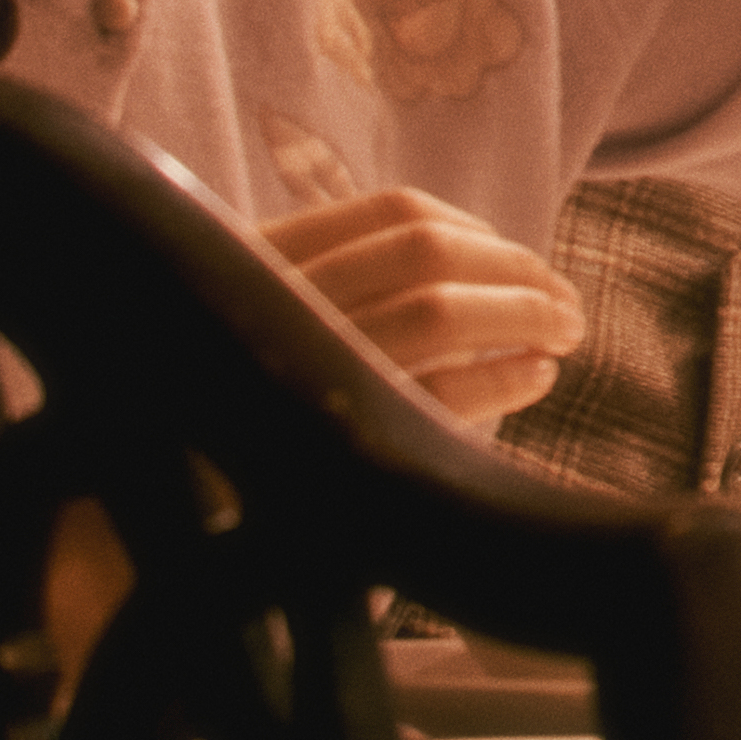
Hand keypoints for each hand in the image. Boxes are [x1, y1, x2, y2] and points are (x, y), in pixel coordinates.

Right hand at [256, 186, 580, 431]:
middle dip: (516, 270)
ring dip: (525, 314)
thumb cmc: (243, 414)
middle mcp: (281, 304)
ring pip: (439, 314)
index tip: (513, 256)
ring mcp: (304, 372)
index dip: (475, 230)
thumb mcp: (266, 324)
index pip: (394, 212)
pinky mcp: (331, 446)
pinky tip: (535, 375)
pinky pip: (437, 397)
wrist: (175, 526)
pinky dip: (502, 378)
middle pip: (429, 252)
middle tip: (565, 301)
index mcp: (265, 260)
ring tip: (563, 333)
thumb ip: (345, 284)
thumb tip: (484, 262)